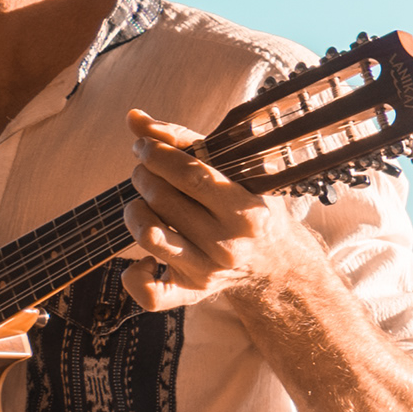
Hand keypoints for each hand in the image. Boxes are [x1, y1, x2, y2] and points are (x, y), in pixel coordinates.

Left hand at [121, 108, 341, 326]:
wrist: (279, 266)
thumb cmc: (253, 208)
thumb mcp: (238, 172)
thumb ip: (187, 142)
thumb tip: (134, 118)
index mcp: (247, 211)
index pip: (190, 174)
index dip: (157, 154)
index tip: (144, 146)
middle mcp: (228, 244)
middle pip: (163, 200)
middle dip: (144, 176)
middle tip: (147, 170)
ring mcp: (208, 271)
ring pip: (148, 235)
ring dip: (134, 211)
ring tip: (143, 202)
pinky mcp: (192, 292)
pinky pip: (148, 292)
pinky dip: (133, 274)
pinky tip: (144, 257)